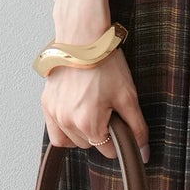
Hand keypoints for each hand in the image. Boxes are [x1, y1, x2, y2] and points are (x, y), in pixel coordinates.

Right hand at [41, 47, 149, 162]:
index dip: (119, 140)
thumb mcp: (128, 97)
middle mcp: (67, 121)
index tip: (120, 124)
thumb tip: (143, 151)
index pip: (108, 151)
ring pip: (71, 141)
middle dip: (101, 134)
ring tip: (92, 112)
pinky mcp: (46, 104)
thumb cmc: (105, 63)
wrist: (83, 38)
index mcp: (88, 123)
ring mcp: (54, 113)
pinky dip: (66, 129)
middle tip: (108, 111)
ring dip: (82, 134)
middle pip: (89, 146)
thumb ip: (136, 128)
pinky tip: (76, 115)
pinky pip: (55, 131)